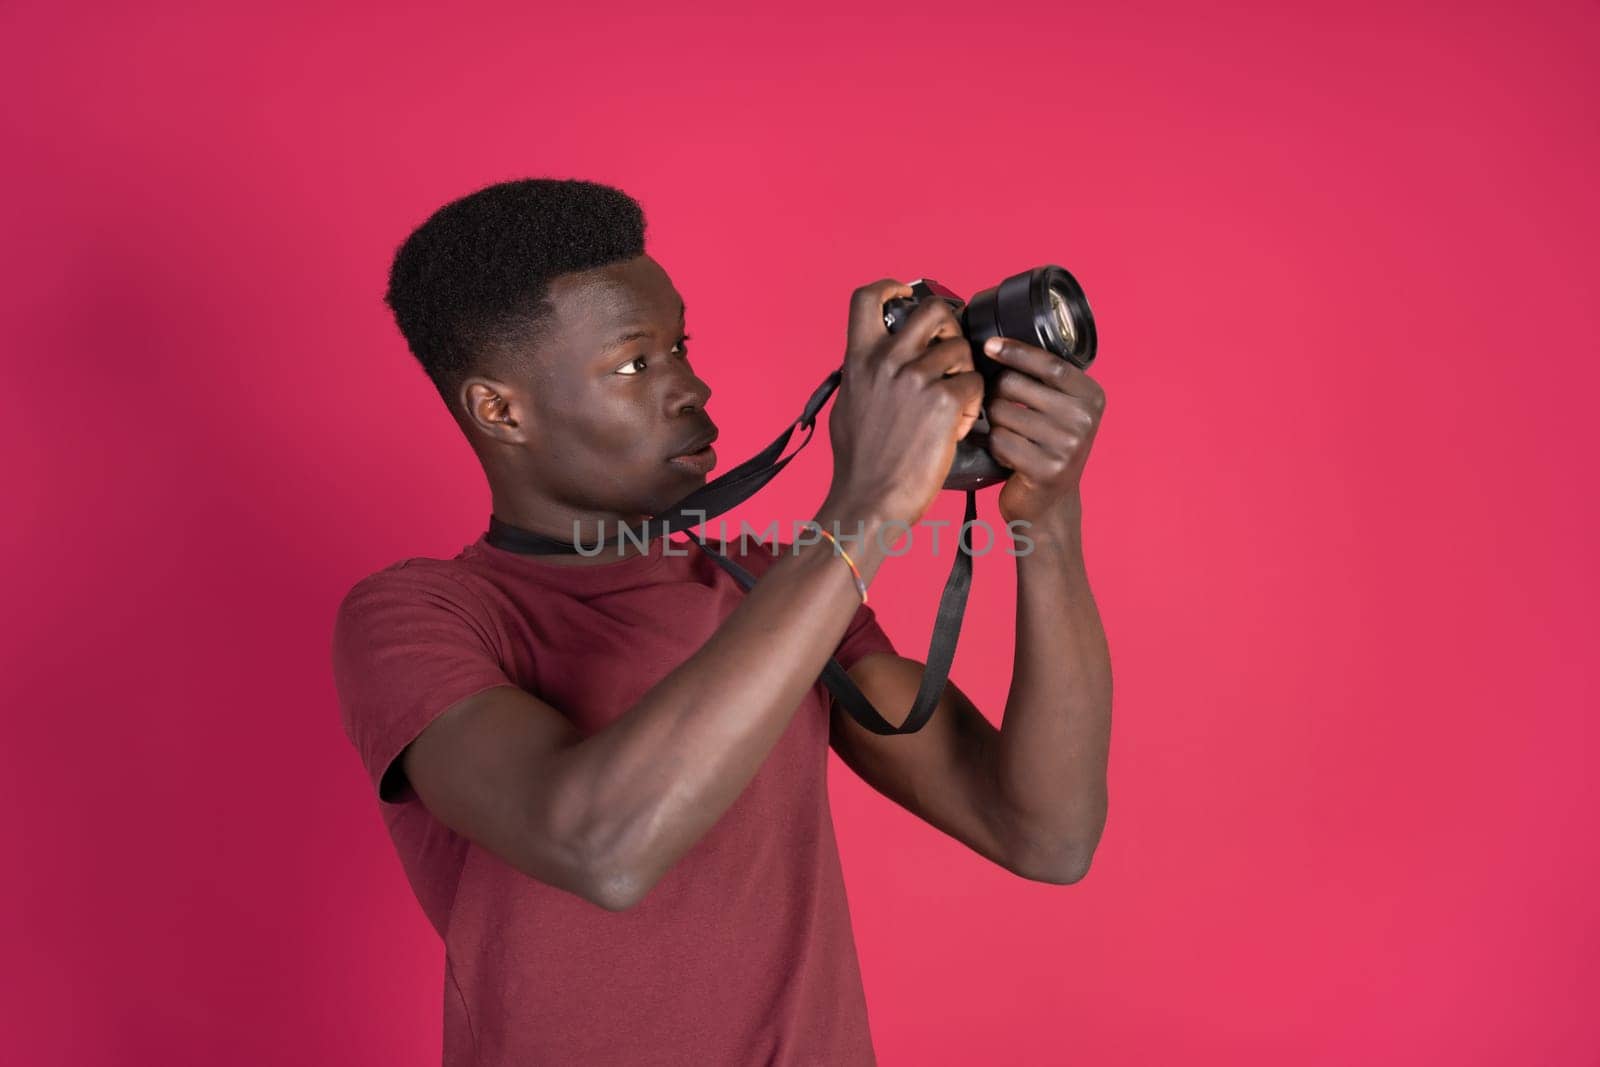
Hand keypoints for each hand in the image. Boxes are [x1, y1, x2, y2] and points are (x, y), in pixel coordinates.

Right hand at [823, 280, 984, 529]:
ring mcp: (916, 379)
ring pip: (961, 349)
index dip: (890, 287)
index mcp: (859, 360)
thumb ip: (864, 376)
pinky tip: (959, 422)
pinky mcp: (944, 402)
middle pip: (933, 310)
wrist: (870, 500)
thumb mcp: (848, 406)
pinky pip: (974, 383)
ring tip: (955, 401)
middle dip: (950, 325)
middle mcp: (887, 361)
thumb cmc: (858, 464)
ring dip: (965, 371)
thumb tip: (873, 365)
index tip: (903, 294)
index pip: (867, 298)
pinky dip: (972, 402)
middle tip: (950, 351)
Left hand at [982, 337, 1106, 528]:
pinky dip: (994, 446)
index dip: (1016, 351)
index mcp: (1092, 397)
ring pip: (1002, 413)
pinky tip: (1007, 456)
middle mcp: (1084, 419)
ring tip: (1010, 437)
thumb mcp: (1059, 409)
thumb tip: (1000, 344)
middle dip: (997, 395)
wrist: (1050, 504)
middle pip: (1015, 385)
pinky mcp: (1046, 469)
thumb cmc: (1046, 448)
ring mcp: (1068, 446)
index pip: (1049, 364)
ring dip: (995, 424)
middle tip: (1002, 411)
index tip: (990, 345)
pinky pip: (999, 441)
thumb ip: (1045, 380)